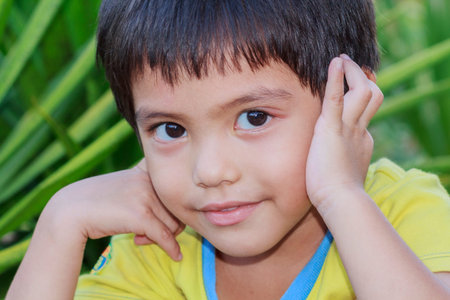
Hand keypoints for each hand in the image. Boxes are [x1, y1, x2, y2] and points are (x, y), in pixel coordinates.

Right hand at [43, 159, 184, 260]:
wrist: (70, 211)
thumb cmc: (97, 201)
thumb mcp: (124, 185)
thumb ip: (146, 190)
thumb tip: (173, 214)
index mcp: (146, 171)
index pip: (175, 190)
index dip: (175, 207)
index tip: (166, 217)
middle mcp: (148, 181)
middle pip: (177, 210)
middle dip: (168, 225)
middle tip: (148, 233)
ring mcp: (145, 197)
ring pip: (173, 224)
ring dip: (161, 237)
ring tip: (140, 238)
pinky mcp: (140, 216)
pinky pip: (165, 236)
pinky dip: (172, 249)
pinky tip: (175, 256)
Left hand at [306, 54, 382, 211]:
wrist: (340, 202)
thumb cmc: (336, 194)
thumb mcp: (344, 171)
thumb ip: (344, 160)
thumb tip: (343, 160)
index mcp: (361, 139)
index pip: (366, 111)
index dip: (361, 95)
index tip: (354, 85)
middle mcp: (359, 130)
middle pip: (371, 96)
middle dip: (362, 78)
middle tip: (349, 65)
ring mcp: (348, 128)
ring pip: (361, 92)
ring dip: (351, 73)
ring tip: (340, 59)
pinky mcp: (332, 130)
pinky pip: (336, 99)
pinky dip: (336, 80)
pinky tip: (335, 63)